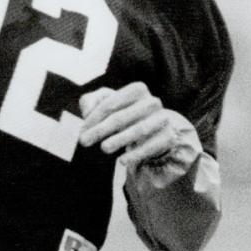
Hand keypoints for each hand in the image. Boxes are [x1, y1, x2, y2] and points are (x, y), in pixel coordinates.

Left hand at [78, 84, 201, 186]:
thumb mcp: (104, 102)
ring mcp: (162, 119)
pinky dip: (136, 153)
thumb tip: (88, 112)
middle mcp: (152, 102)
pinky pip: (151, 146)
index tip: (81, 131)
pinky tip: (122, 160)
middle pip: (121, 117)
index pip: (110, 104)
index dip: (93, 118)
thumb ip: (90, 101)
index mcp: (136, 89)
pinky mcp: (168, 136)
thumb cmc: (122, 112)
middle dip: (100, 130)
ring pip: (138, 130)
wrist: (154, 128)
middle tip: (84, 141)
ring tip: (104, 148)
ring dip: (119, 140)